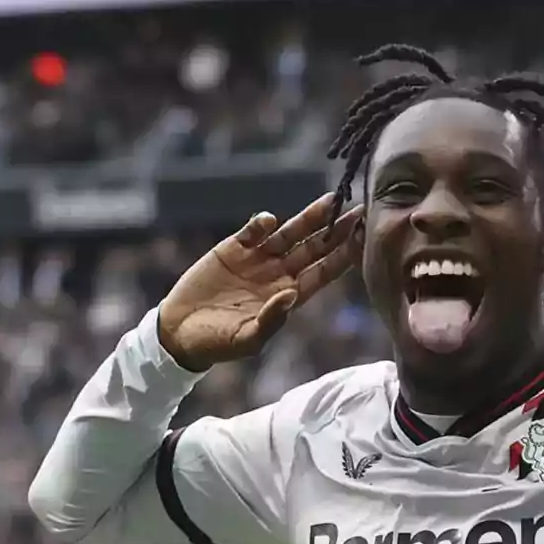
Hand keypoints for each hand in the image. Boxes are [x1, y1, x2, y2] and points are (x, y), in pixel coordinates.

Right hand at [159, 195, 363, 371]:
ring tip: (329, 200)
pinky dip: (260, 225)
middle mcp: (279, 273)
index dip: (344, 256)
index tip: (364, 240)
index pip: (324, 273)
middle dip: (336, 230)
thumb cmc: (218, 343)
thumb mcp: (246, 340)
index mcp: (290, 296)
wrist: (180, 332)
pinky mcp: (232, 248)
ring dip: (309, 218)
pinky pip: (252, 232)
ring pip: (289, 234)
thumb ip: (271, 320)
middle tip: (359, 210)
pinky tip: (268, 221)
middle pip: (314, 248)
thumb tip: (291, 296)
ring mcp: (257, 259)